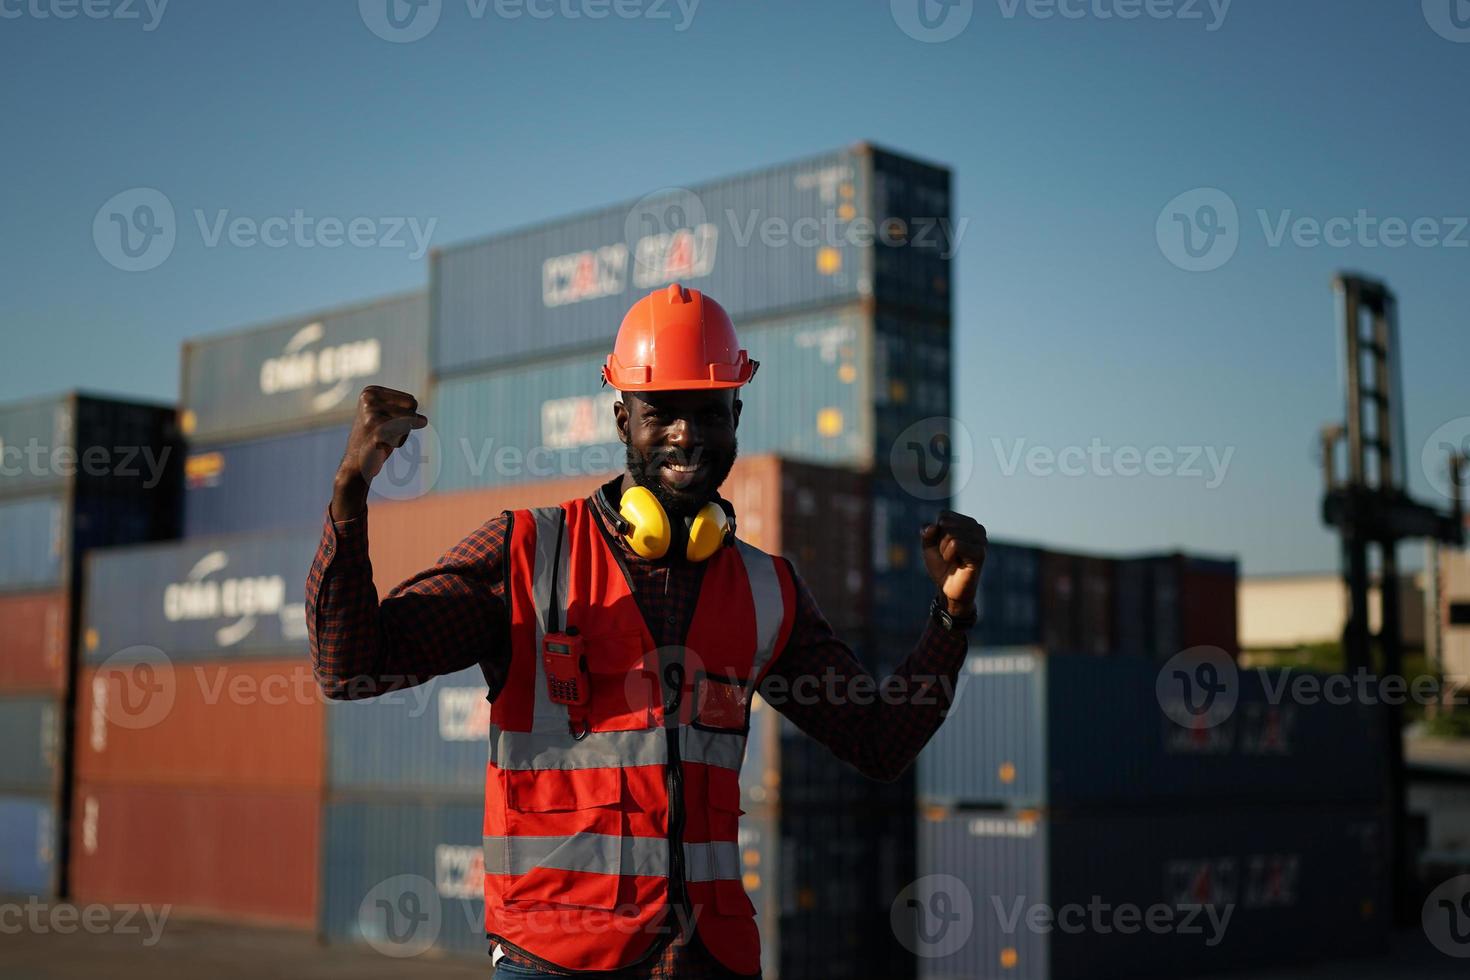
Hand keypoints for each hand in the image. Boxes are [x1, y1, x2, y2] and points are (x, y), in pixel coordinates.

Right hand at [332, 386, 427, 520]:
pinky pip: (404, 432)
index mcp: (371, 391)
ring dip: (401, 434)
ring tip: (382, 439)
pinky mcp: (376, 430)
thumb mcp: (389, 416)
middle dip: (405, 425)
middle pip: (412, 409)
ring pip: (410, 421)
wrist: (357, 465)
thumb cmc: (377, 440)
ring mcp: (371, 414)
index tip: (385, 426)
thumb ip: (406, 409)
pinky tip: (381, 446)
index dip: (405, 418)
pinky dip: (398, 442)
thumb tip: (423, 420)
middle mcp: (369, 398)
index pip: (411, 401)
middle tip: (385, 434)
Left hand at [920, 510, 987, 616]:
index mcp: (967, 523)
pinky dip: (948, 554)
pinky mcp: (980, 554)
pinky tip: (955, 562)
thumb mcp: (929, 546)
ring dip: (943, 549)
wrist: (948, 588)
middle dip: (939, 541)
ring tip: (952, 559)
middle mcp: (978, 529)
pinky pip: (956, 544)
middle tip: (947, 555)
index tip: (943, 545)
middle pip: (947, 523)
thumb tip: (933, 526)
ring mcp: (981, 541)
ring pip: (951, 533)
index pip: (944, 515)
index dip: (936, 531)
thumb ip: (927, 532)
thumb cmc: (941, 566)